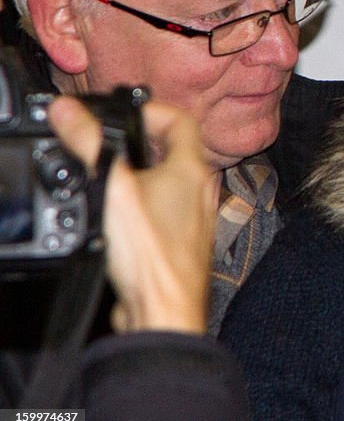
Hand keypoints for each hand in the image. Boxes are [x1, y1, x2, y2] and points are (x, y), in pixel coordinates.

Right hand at [48, 96, 216, 333]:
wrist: (163, 310)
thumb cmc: (151, 254)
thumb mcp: (112, 186)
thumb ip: (89, 143)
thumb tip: (68, 109)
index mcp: (192, 170)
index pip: (181, 120)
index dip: (151, 110)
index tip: (122, 114)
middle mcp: (199, 192)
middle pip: (172, 151)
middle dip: (137, 142)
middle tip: (106, 143)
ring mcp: (191, 219)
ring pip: (165, 183)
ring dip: (136, 175)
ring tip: (104, 177)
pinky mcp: (177, 243)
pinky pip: (159, 213)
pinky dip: (138, 206)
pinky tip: (113, 217)